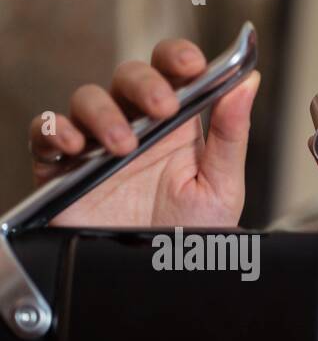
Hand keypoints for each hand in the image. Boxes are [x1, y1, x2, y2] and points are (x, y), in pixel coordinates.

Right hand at [28, 38, 259, 227]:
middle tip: (163, 108)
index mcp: (179, 127)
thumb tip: (247, 81)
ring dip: (103, 113)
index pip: (174, 73)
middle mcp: (138, 128)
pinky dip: (55, 130)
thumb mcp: (222, 188)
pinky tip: (76, 146)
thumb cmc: (191, 237)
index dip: (179, 57)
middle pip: (130, 77)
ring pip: (88, 98)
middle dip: (145, 83)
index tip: (192, 63)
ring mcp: (98, 144)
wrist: (160, 283)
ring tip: (123, 146)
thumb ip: (232, 135)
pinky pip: (47, 132)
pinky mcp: (64, 167)